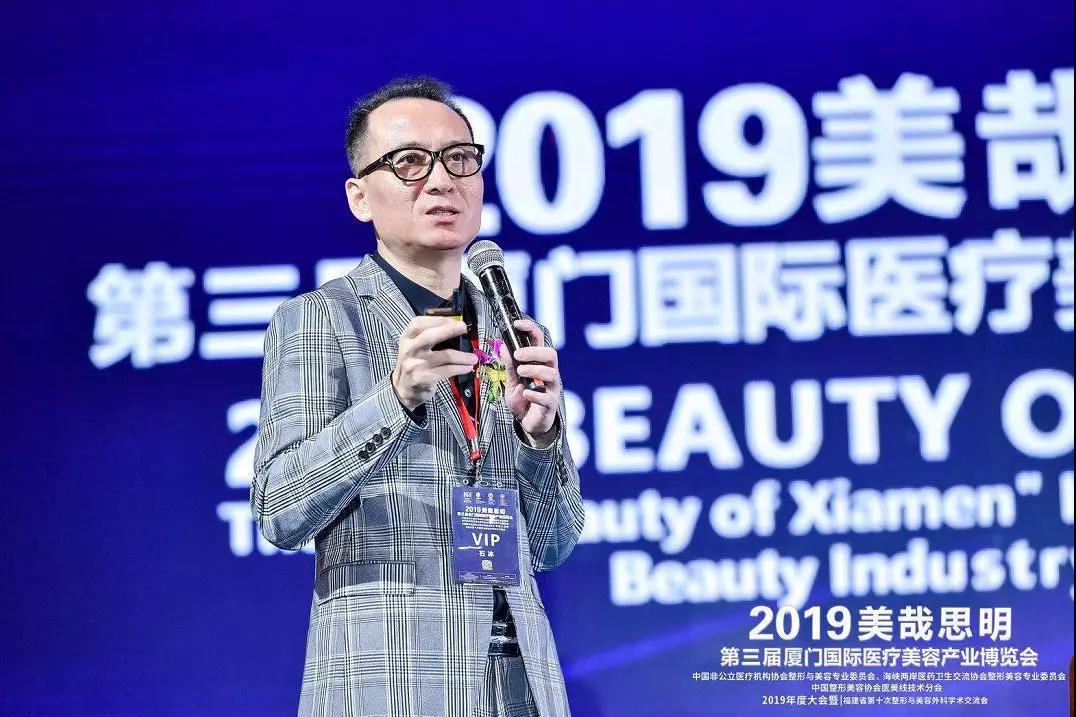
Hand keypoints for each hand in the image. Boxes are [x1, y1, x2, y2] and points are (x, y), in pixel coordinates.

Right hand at [392, 316, 476, 409]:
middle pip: (430, 336)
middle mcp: (410, 349)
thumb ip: (430, 336)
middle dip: (449, 330)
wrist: (403, 388)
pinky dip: (460, 368)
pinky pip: (447, 370)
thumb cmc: (415, 363)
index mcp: (408, 337)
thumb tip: (456, 327)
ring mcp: (416, 364)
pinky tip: (467, 368)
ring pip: (445, 355)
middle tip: (464, 327)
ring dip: (463, 356)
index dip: (438, 320)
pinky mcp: (423, 378)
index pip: (420, 323)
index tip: (455, 320)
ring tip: (473, 358)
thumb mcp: (416, 347)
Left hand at [497, 317, 560, 441]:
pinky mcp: (550, 404)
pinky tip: (525, 393)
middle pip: (551, 354)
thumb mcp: (511, 382)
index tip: (518, 324)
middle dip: (534, 352)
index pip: (539, 341)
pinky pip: (547, 397)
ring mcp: (551, 389)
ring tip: (520, 373)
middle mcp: (548, 373)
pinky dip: (535, 393)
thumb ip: (509, 366)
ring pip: (551, 373)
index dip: (530, 329)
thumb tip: (502, 346)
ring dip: (534, 370)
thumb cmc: (523, 400)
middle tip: (518, 355)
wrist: (527, 423)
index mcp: (539, 364)